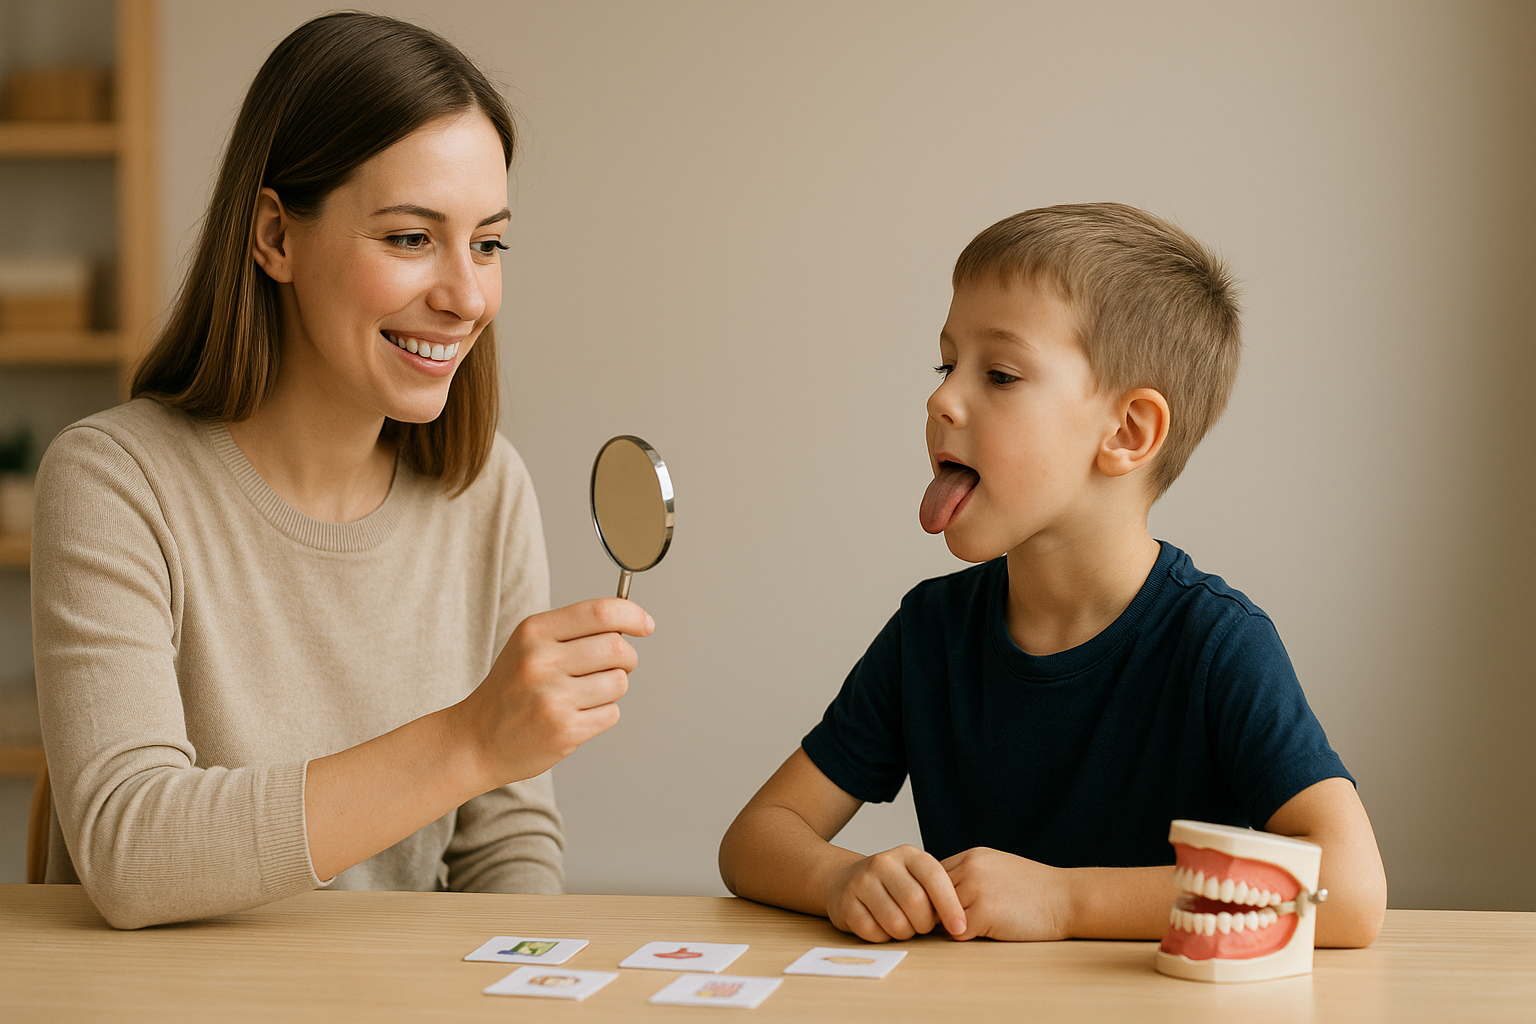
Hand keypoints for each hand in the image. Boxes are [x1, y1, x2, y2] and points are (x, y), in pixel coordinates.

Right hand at [456, 598, 653, 785]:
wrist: (476, 740)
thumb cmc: (510, 689)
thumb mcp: (529, 645)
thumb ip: (574, 629)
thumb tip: (631, 622)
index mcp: (534, 632)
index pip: (601, 612)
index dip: (632, 615)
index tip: (646, 625)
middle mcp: (542, 662)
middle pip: (618, 648)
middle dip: (627, 658)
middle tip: (616, 665)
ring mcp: (553, 698)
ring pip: (619, 682)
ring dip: (613, 688)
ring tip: (585, 694)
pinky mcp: (565, 731)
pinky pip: (612, 714)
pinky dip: (603, 714)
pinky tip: (577, 715)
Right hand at [822, 844, 966, 941]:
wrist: (844, 880)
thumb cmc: (893, 884)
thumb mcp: (916, 876)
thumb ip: (937, 891)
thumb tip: (961, 922)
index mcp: (908, 854)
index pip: (935, 878)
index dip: (950, 905)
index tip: (960, 927)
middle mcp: (883, 863)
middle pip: (916, 903)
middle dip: (925, 924)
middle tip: (922, 926)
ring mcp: (862, 882)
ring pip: (895, 922)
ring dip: (905, 933)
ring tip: (903, 927)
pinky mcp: (846, 904)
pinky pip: (873, 932)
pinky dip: (883, 937)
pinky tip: (883, 928)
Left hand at [941, 847, 1070, 940]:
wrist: (1067, 899)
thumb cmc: (1034, 890)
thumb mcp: (996, 868)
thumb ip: (968, 876)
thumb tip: (936, 898)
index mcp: (972, 856)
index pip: (931, 876)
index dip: (935, 896)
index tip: (946, 909)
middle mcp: (970, 868)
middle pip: (930, 895)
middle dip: (937, 912)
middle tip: (954, 923)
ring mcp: (976, 889)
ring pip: (940, 915)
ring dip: (953, 925)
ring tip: (976, 926)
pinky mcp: (984, 913)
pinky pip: (957, 932)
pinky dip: (968, 937)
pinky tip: (989, 931)